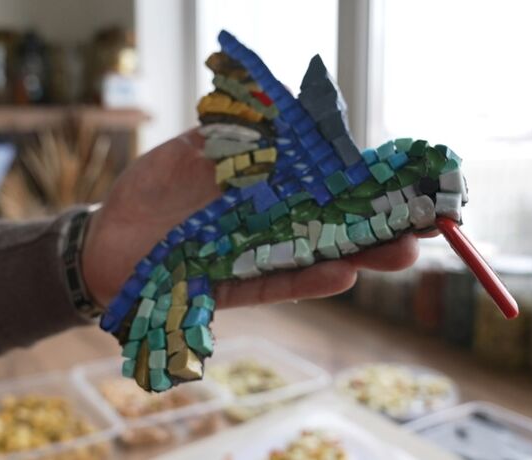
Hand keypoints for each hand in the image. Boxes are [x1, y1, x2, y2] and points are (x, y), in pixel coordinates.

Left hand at [81, 130, 434, 307]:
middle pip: (334, 228)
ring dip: (358, 257)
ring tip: (402, 254)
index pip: (326, 187)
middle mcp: (269, 228)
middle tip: (426, 226)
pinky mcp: (231, 288)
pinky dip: (306, 280)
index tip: (408, 180)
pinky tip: (343, 274)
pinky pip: (274, 286)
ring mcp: (254, 260)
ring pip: (315, 259)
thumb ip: (232, 133)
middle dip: (379, 226)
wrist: (104, 242)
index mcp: (266, 193)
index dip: (366, 186)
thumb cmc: (152, 192)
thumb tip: (278, 110)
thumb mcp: (190, 149)